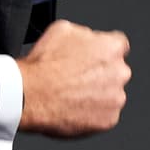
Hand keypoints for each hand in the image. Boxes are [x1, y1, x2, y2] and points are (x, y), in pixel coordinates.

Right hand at [17, 20, 130, 136]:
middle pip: (116, 70)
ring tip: (74, 94)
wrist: (30, 96)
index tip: (95, 56)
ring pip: (111, 93)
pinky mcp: (108, 120)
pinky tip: (75, 108)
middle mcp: (119, 72)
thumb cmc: (44, 65)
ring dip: (98, 93)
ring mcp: (116, 98)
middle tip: (78, 77)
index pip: (119, 44)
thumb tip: (88, 38)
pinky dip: (93, 113)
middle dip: (101, 72)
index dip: (103, 49)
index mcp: (111, 47)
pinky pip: (105, 115)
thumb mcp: (63, 29)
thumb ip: (85, 33)